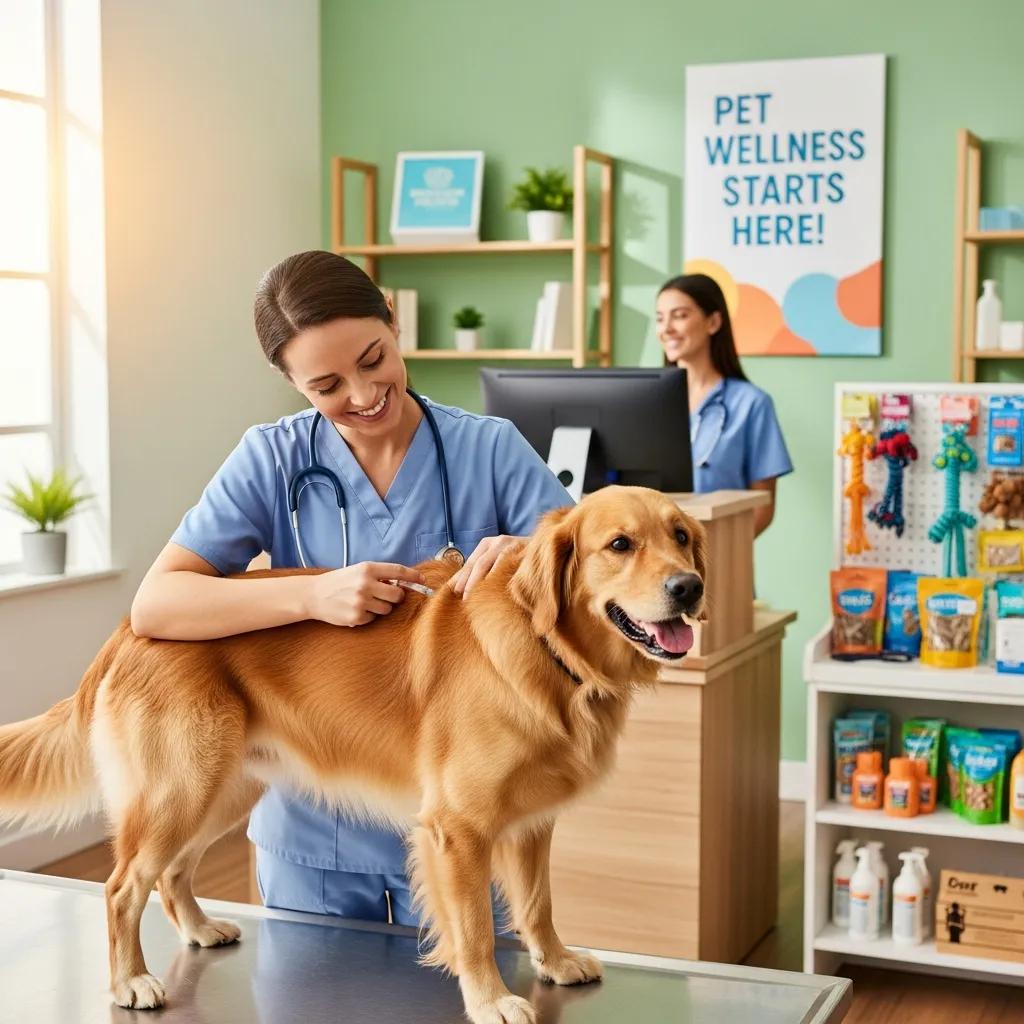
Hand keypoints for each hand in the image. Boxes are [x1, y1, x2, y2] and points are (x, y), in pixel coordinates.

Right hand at [306, 562, 425, 626]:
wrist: (313, 595)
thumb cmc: (339, 581)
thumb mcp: (357, 571)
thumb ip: (379, 575)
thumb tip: (403, 582)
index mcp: (367, 569)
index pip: (398, 571)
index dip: (413, 576)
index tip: (423, 580)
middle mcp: (365, 584)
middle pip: (397, 595)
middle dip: (396, 596)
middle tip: (387, 595)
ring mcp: (361, 602)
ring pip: (387, 609)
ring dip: (381, 607)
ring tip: (366, 602)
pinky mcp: (356, 617)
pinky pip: (374, 619)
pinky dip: (368, 616)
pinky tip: (356, 609)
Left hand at [450, 535, 524, 598]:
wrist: (549, 551)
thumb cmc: (520, 562)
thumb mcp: (499, 564)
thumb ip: (483, 572)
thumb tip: (459, 589)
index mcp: (487, 544)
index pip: (469, 563)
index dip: (459, 578)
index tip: (451, 593)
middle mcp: (497, 541)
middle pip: (476, 564)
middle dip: (467, 583)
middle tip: (462, 600)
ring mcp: (510, 543)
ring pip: (486, 564)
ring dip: (478, 582)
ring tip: (472, 598)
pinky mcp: (521, 550)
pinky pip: (505, 564)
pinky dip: (497, 577)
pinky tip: (493, 590)